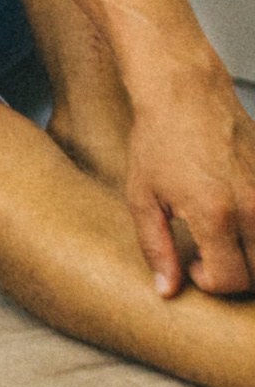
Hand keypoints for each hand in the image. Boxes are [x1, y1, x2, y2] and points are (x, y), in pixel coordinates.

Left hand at [121, 66, 254, 297]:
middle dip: (235, 275)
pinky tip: (237, 217)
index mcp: (215, 215)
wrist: (187, 96)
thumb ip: (156, 248)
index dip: (209, 282)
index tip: (191, 262)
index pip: (231, 280)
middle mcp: (252, 207)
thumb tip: (167, 291)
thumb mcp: (142, 197)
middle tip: (207, 253)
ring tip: (223, 237)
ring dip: (252, 256)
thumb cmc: (159, 141)